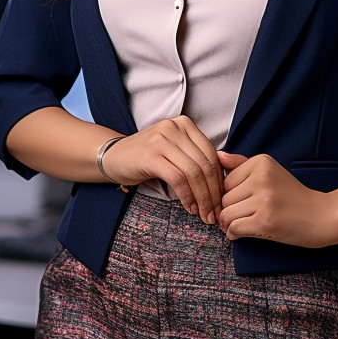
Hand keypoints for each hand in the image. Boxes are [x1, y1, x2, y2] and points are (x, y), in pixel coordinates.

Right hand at [100, 116, 222, 223]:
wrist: (113, 157)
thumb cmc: (147, 158)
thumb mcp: (175, 152)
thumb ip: (195, 158)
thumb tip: (224, 182)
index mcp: (185, 124)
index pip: (211, 154)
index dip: (219, 180)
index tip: (222, 200)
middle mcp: (175, 127)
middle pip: (204, 164)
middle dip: (213, 193)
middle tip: (215, 213)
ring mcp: (162, 139)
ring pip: (193, 172)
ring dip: (202, 198)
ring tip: (204, 214)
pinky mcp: (151, 155)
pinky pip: (178, 178)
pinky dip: (187, 197)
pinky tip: (189, 208)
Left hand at [216, 152, 337, 247]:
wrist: (320, 215)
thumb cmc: (293, 196)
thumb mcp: (270, 172)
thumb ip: (241, 164)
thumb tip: (218, 156)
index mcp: (261, 162)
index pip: (226, 181)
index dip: (230, 195)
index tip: (242, 203)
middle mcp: (261, 177)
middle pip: (225, 198)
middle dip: (229, 210)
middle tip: (243, 216)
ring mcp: (263, 199)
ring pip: (227, 214)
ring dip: (230, 224)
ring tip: (242, 224)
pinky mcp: (264, 220)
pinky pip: (234, 228)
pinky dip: (233, 234)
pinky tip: (243, 233)